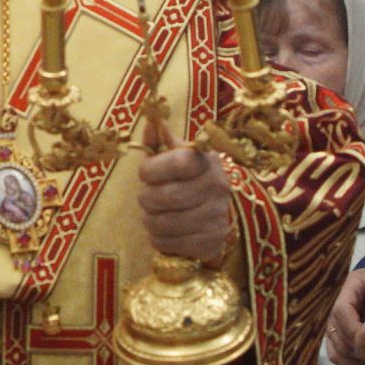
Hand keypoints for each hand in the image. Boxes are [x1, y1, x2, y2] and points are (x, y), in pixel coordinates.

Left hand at [135, 123, 234, 264]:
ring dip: (150, 221)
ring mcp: (218, 216)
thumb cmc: (184, 180)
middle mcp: (218, 186)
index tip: (146, 174)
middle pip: (167, 197)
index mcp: (206, 160)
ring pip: (164, 223)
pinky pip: (170, 244)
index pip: (178, 162)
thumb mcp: (173, 156)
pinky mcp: (213, 242)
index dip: (153, 169)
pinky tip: (164, 232)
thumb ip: (158, 140)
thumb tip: (152, 121)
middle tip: (146, 199)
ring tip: (154, 215)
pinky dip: (158, 239)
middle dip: (146, 199)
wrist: (213, 213)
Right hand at [327, 267, 364, 364]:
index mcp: (350, 286)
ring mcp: (334, 322)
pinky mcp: (336, 336)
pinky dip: (348, 361)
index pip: (341, 311)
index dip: (354, 329)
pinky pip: (334, 354)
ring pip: (334, 346)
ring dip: (353, 355)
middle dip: (356, 346)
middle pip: (335, 331)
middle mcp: (335, 304)